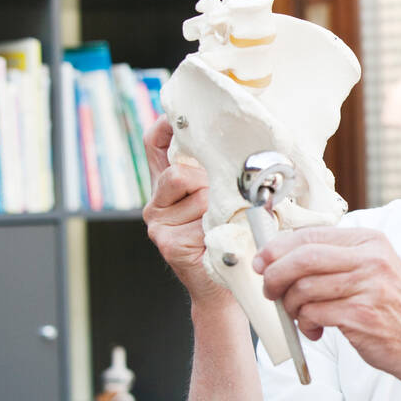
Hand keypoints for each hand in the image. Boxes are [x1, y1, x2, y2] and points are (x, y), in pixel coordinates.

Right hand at [142, 115, 232, 305]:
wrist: (226, 284)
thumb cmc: (231, 235)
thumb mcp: (225, 196)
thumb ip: (221, 171)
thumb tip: (245, 138)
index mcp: (168, 185)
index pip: (155, 144)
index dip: (166, 126)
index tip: (182, 116)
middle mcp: (156, 201)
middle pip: (180, 170)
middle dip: (210, 181)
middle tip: (225, 200)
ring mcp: (158, 223)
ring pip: (196, 193)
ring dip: (219, 205)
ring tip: (224, 223)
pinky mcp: (167, 242)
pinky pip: (200, 220)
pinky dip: (219, 227)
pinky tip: (220, 239)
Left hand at [254, 226, 400, 374]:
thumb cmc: (391, 310)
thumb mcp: (372, 271)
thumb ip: (334, 260)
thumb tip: (277, 257)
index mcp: (371, 241)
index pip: (311, 235)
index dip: (277, 248)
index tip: (261, 262)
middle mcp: (372, 259)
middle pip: (303, 257)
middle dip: (275, 275)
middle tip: (270, 291)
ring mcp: (368, 286)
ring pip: (303, 288)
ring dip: (291, 306)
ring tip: (302, 317)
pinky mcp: (361, 315)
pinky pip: (312, 313)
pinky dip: (305, 324)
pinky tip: (316, 330)